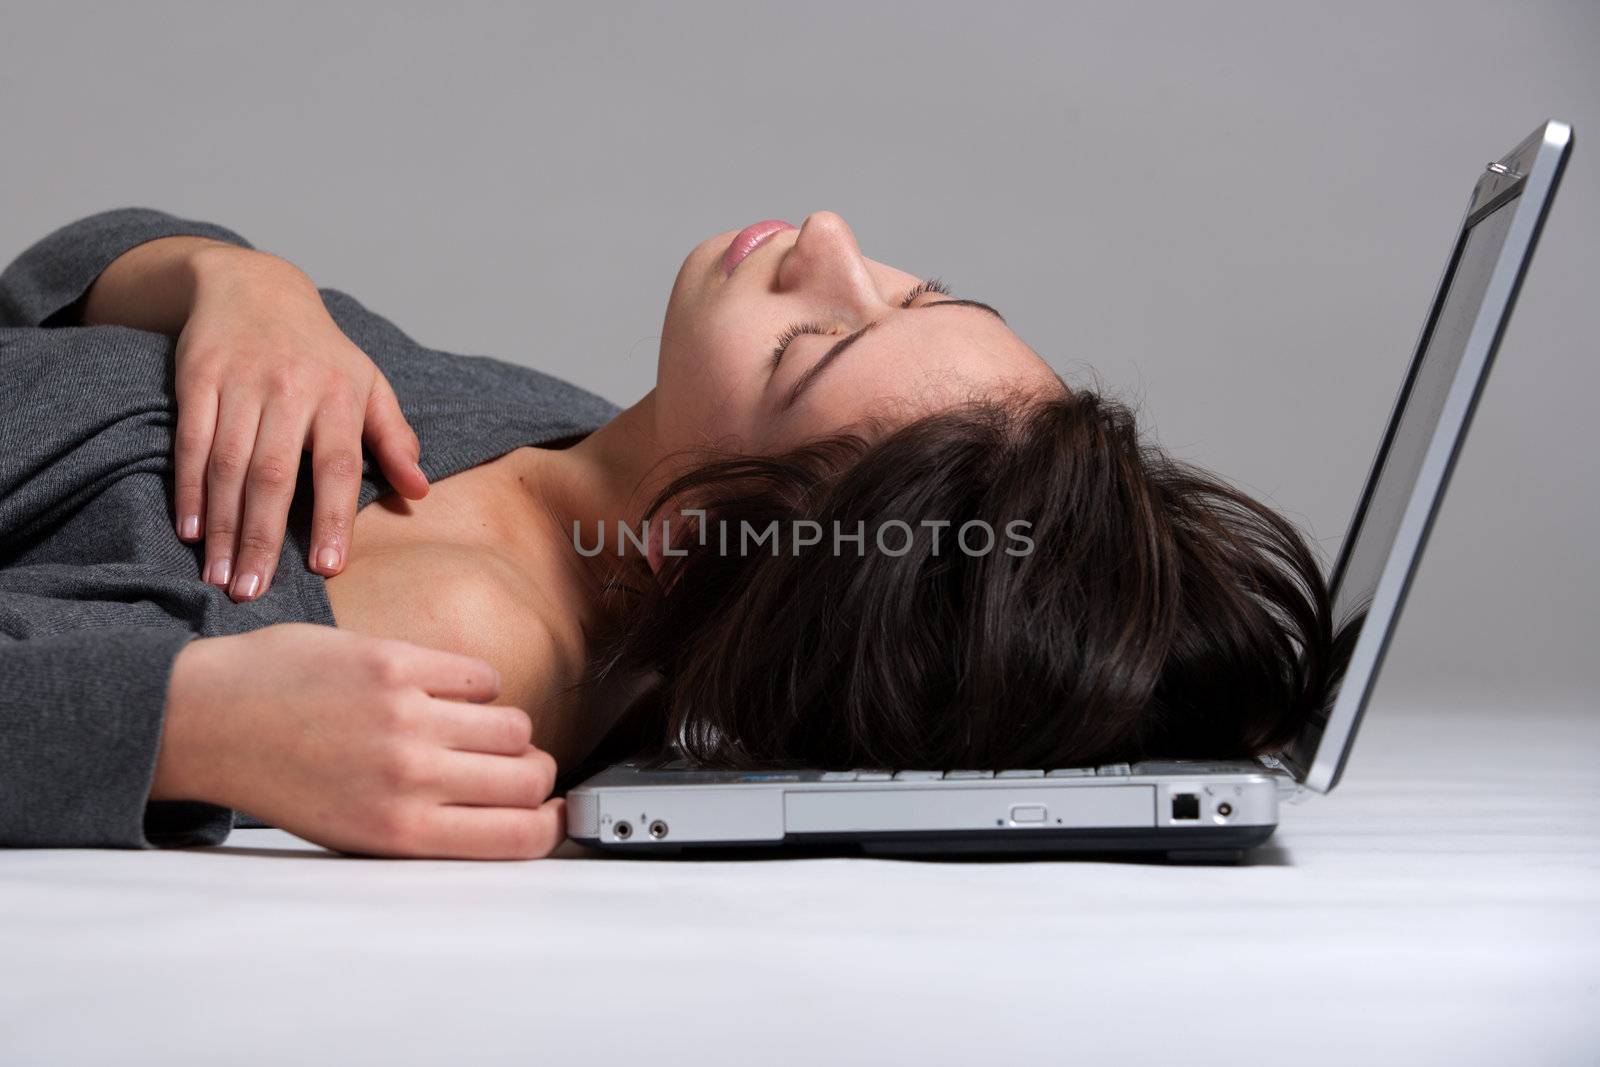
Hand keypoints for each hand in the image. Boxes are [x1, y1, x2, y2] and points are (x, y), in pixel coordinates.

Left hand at [153, 624, 564, 859]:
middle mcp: (412, 779)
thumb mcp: (355, 833)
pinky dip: (475, 686)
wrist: (212, 721)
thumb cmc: (282, 780)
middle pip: (532, 777)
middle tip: (510, 767)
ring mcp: (407, 717)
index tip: (549, 811)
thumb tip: (506, 817)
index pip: (521, 836)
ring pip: (515, 725)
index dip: (550, 824)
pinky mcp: (398, 664)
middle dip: (532, 774)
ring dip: (504, 728)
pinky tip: (443, 692)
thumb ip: (429, 828)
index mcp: (402, 833)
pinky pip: (480, 677)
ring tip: (470, 727)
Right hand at [172, 246, 428, 600]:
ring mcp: (240, 383)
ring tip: (220, 576)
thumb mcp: (369, 384)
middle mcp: (290, 389)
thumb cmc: (322, 351)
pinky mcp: (197, 379)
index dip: (332, 516)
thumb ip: (394, 438)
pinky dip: (189, 489)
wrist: (254, 286)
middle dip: (262, 536)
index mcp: (340, 395)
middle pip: (274, 474)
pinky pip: (191, 442)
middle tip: (253, 592)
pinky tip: (191, 531)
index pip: (338, 465)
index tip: (326, 566)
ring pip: (229, 465)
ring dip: (223, 525)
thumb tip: (420, 492)